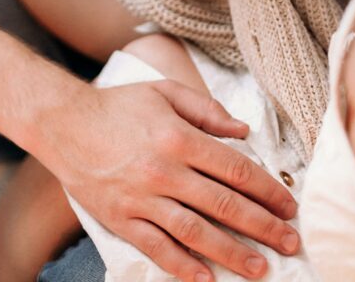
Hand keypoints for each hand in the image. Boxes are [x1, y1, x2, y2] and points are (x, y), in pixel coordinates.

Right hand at [52, 80, 299, 280]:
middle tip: (291, 243)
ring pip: (196, 233)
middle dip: (263, 227)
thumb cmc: (117, 105)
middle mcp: (164, 170)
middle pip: (224, 204)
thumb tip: (243, 132)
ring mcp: (142, 198)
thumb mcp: (164, 93)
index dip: (268, 190)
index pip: (236, 169)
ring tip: (260, 269)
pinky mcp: (122, 220)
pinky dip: (183, 266)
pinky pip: (157, 248)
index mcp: (178, 136)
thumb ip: (206, 109)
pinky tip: (207, 278)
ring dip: (232, 253)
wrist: (63, 122)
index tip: (288, 206)